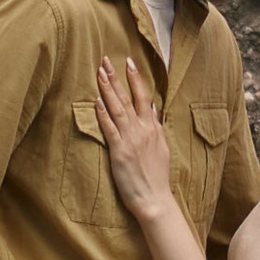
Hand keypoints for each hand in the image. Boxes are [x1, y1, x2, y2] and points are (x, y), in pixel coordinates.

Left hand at [93, 56, 174, 221]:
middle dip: (118, 78)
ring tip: (100, 72)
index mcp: (153, 128)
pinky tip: (97, 101)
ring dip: (108, 89)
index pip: (144, 98)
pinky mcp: (119, 152)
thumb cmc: (157, 177)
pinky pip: (110, 129)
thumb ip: (156, 126)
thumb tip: (154, 109)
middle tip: (107, 60)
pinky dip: (103, 114)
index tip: (128, 63)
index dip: (135, 79)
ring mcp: (131, 140)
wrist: (155, 199)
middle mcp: (143, 130)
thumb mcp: (162, 148)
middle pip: (129, 98)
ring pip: (118, 109)